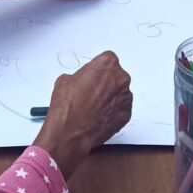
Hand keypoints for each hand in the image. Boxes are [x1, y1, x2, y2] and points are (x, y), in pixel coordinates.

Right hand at [34, 51, 132, 177]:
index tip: (92, 76)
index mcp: (107, 63)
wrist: (70, 132)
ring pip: (119, 93)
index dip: (97, 70)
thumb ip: (81, 75)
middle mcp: (120, 78)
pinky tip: (99, 116)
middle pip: (115, 76)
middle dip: (105, 82)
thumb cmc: (68, 106)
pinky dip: (112, 112)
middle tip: (92, 92)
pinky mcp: (126, 114)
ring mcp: (126, 97)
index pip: (107, 60)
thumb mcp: (65, 80)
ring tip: (94, 107)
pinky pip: (121, 109)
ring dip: (110, 97)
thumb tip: (82, 82)